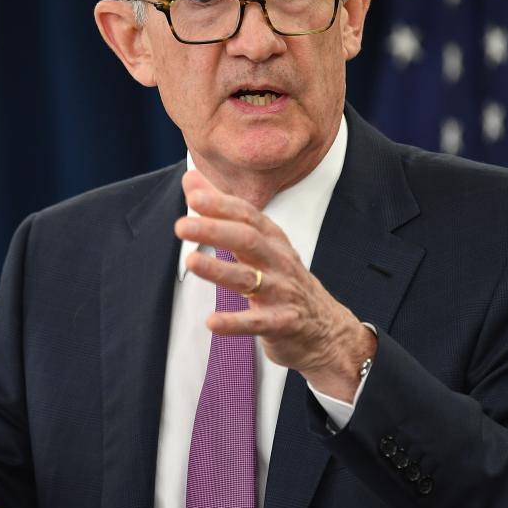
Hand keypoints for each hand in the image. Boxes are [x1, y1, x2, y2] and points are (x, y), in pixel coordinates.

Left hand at [174, 170, 375, 401]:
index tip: (195, 195)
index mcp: (271, 239)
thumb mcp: (258, 242)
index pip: (246, 215)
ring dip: (219, 269)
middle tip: (182, 226)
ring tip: (191, 261)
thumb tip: (190, 179)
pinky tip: (212, 322)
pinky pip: (257, 322)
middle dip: (215, 230)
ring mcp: (282, 292)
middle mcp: (278, 260)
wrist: (325, 328)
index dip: (222, 204)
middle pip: (247, 240)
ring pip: (249, 278)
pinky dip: (235, 322)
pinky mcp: (282, 323)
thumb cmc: (283, 278)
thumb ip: (222, 211)